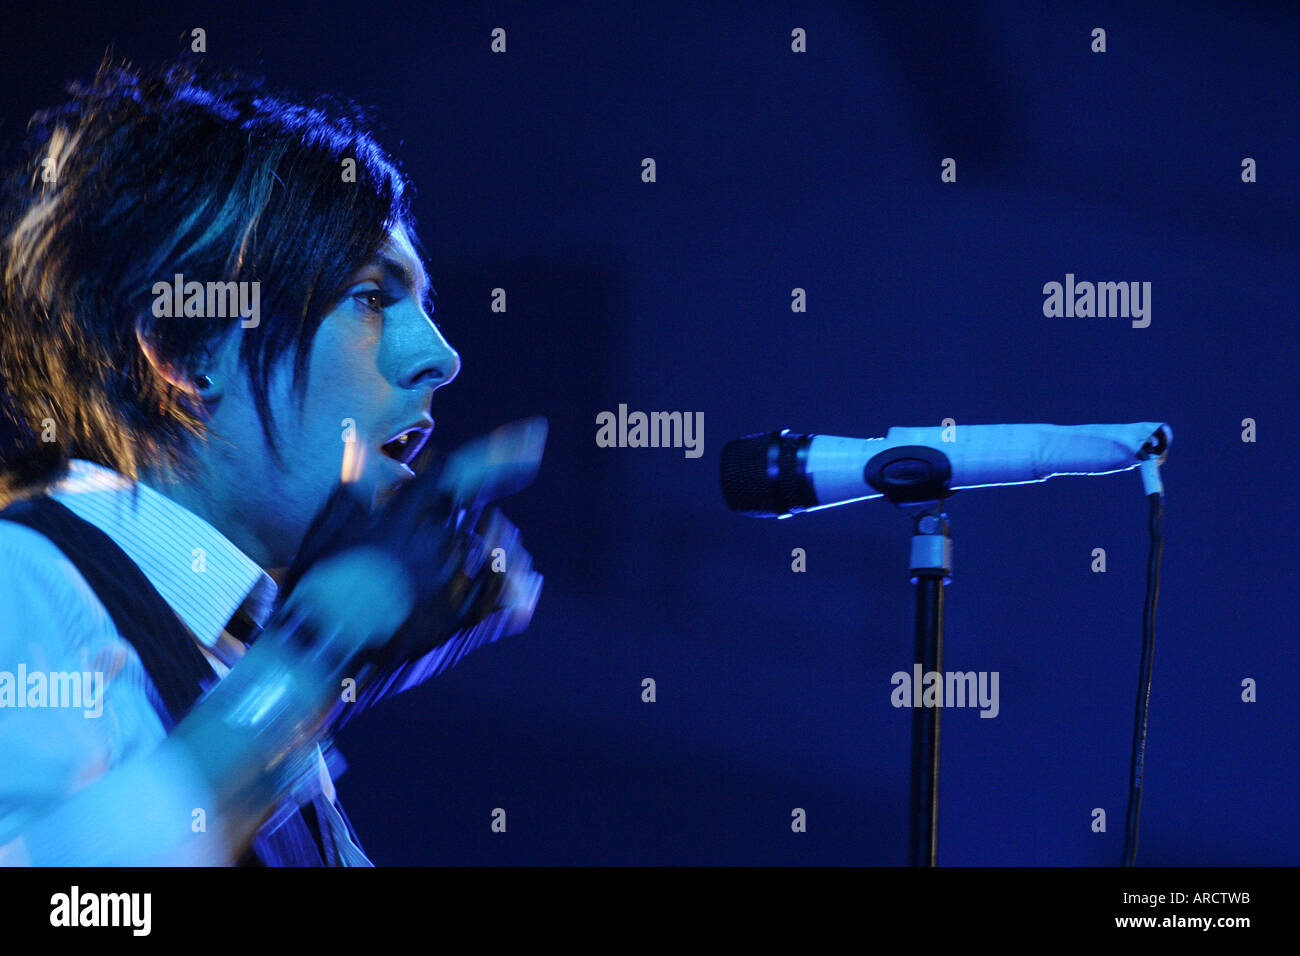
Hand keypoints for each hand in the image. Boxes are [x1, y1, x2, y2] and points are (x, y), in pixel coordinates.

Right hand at [277, 418, 546, 668]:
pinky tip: (523, 577)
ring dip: (496, 537)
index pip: (460, 471)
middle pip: (476, 509)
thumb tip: (356, 439)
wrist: (318, 650)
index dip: (501, 451)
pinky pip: (500, 592)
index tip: (535, 434)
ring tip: (498, 538)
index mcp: (403, 516)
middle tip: (455, 517)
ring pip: (493, 546)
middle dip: (470, 505)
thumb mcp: (326, 527)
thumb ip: (352, 482)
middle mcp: (431, 545)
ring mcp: (446, 583)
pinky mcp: (454, 619)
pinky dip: (513, 578)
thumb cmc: (315, 586)